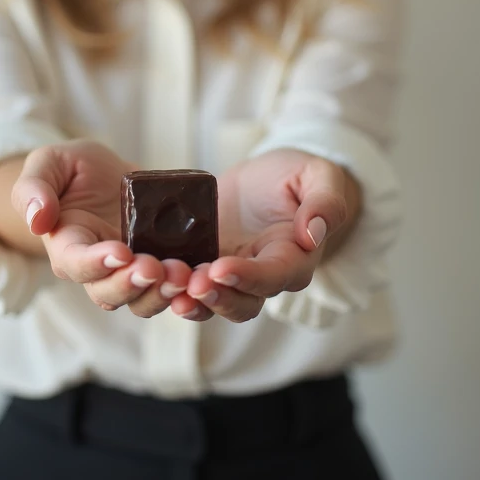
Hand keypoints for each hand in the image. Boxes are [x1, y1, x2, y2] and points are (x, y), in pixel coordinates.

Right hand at [11, 141, 191, 315]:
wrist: (100, 172)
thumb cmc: (69, 169)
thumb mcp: (47, 164)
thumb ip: (34, 188)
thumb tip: (36, 220)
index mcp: (66, 245)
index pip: (75, 263)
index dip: (96, 263)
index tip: (120, 252)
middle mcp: (96, 268)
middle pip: (109, 292)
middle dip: (133, 284)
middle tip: (157, 267)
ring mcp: (129, 270)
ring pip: (141, 298)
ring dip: (161, 293)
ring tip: (183, 275)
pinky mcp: (158, 263)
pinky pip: (170, 286)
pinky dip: (185, 288)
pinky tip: (201, 274)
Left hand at [170, 149, 351, 323]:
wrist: (271, 178)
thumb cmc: (299, 177)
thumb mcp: (318, 176)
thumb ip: (325, 203)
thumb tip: (313, 234)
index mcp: (295, 257)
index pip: (274, 276)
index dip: (248, 277)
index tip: (221, 268)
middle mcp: (264, 275)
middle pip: (243, 303)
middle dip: (216, 297)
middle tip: (191, 284)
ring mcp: (233, 273)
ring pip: (215, 302)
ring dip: (192, 300)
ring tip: (170, 287)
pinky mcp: (207, 263)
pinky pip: (190, 285)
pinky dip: (173, 287)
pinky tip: (154, 277)